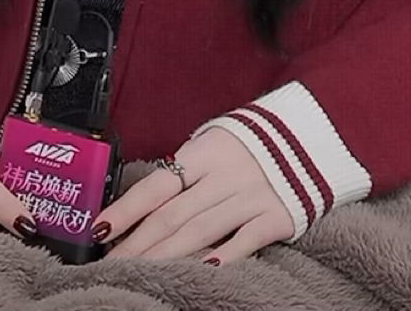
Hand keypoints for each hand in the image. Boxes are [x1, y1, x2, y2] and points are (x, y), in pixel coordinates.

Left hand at [96, 127, 293, 262]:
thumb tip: (140, 203)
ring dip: (167, 257)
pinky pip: (245, 241)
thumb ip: (185, 171)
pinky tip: (203, 271)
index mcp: (205, 151)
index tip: (100, 231)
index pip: (157, 184)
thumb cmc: (249, 146)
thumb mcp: (215, 143)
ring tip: (140, 274)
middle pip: (173, 215)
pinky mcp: (276, 216)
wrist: (310, 137)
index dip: (126, 209)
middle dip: (138, 244)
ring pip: (201, 232)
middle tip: (112, 266)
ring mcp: (252, 195)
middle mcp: (225, 173)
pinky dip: (224, 257)